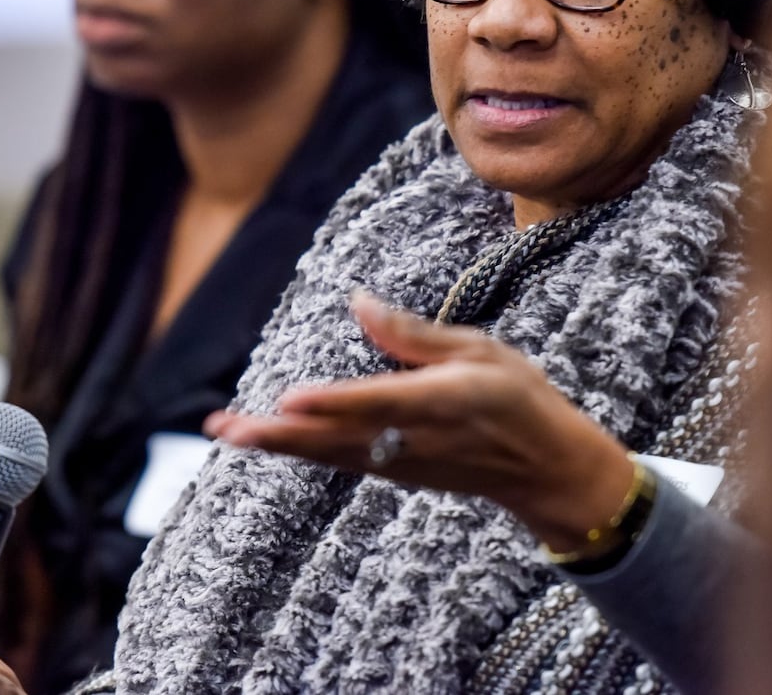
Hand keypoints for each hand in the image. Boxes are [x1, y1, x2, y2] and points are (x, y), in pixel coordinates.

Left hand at [205, 291, 635, 552]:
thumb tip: (358, 300)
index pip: (376, 402)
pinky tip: (264, 440)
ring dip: (275, 444)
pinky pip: (337, 460)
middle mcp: (413, 438)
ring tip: (225, 430)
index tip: (288, 398)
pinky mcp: (394, 472)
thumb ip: (413, 335)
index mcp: (441, 402)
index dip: (330, 403)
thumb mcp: (480, 351)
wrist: (547, 470)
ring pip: (327, 453)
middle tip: (224, 427)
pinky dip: (299, 451)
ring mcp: (401, 462)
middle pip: (335, 437)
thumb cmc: (519, 399)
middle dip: (277, 433)